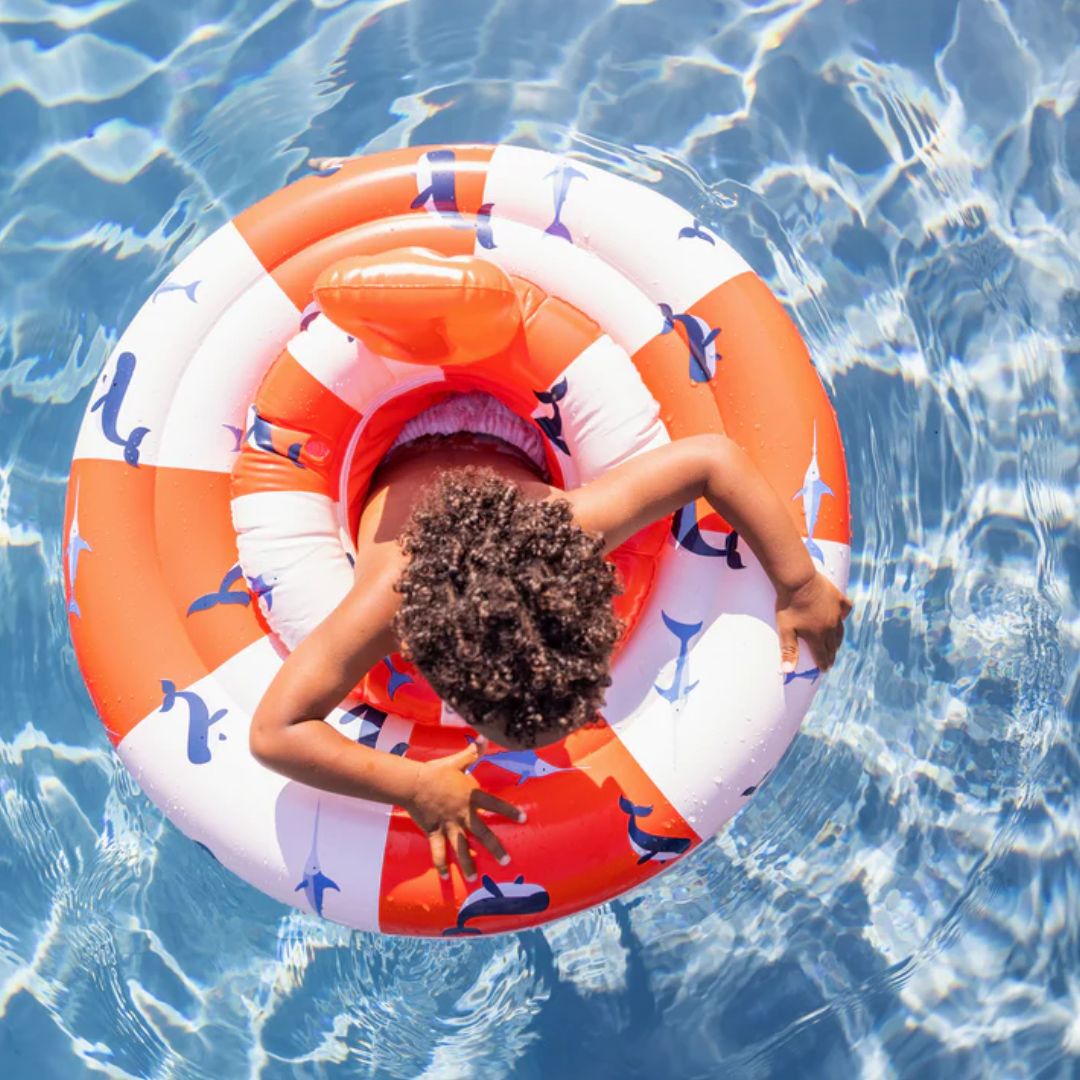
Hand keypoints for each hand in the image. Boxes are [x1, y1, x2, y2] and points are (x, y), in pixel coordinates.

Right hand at [403, 736, 525, 880]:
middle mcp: (463, 814)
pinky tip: (445, 877)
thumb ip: (473, 752)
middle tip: (506, 862)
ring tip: (476, 878)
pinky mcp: (434, 832)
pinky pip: (438, 851)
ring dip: (469, 863)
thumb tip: (485, 736)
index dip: (509, 812)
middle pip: (482, 833)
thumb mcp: (457, 761)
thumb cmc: (436, 771)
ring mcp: (449, 825)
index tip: (524, 820)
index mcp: (471, 796)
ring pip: (461, 847)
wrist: (413, 782)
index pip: (495, 804)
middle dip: (494, 848)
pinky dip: (441, 864)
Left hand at [776, 572, 852, 673]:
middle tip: (830, 660)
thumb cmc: (789, 605)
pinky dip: (844, 615)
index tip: (824, 669)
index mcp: (817, 636)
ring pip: (840, 631)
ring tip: (835, 645)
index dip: (823, 664)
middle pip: (832, 645)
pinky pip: (846, 609)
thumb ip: (788, 650)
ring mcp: (836, 613)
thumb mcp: (785, 629)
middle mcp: (830, 627)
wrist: (798, 580)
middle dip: (831, 654)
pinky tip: (842, 616)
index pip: (823, 655)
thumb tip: (787, 671)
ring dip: (837, 640)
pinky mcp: (838, 599)